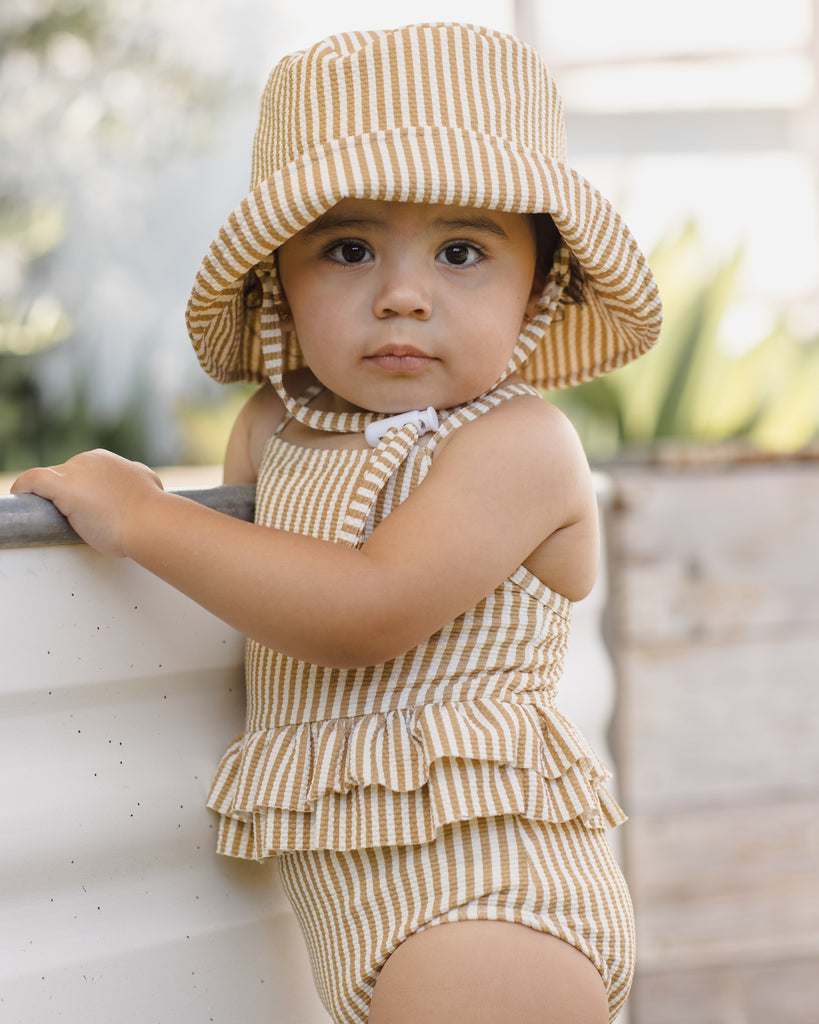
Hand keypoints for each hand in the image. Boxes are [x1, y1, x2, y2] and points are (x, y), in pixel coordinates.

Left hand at [11, 449, 164, 556]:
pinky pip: (33, 480)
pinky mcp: (62, 486)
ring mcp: (76, 472)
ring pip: (51, 479)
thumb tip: (141, 478)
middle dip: (67, 493)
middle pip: (67, 475)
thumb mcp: (148, 483)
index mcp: (108, 460)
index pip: (84, 472)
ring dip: (49, 495)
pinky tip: (18, 495)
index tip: (84, 507)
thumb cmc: (150, 511)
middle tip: (74, 517)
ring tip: (52, 515)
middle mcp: (90, 460)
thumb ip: (139, 478)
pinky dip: (24, 487)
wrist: (149, 521)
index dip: (81, 490)